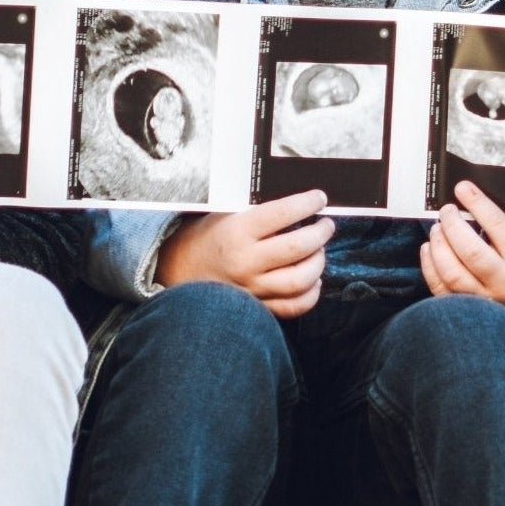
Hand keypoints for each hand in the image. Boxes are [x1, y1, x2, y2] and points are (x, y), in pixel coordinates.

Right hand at [155, 189, 333, 318]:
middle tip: (326, 225)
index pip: (282, 213)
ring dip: (318, 262)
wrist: (178, 271)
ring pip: (300, 280)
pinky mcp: (257, 307)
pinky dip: (311, 294)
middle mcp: (245, 261)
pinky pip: (293, 307)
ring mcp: (252, 288)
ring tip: (319, 250)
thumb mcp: (224, 214)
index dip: (307, 203)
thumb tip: (297, 204)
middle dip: (320, 233)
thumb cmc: (205, 238)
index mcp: (237, 231)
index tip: (319, 198)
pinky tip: (313, 280)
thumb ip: (257, 212)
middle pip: (297, 247)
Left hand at [421, 181, 504, 335]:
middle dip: (452, 224)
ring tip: (437, 228)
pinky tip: (429, 250)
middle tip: (446, 210)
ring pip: (452, 273)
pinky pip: (442, 290)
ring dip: (438, 246)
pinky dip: (430, 267)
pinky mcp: (471, 310)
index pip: (497, 226)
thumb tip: (473, 203)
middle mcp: (504, 280)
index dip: (477, 204)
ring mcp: (486, 299)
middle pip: (469, 251)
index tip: (462, 188)